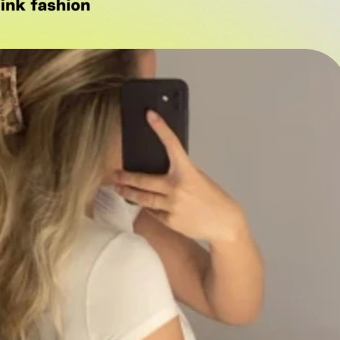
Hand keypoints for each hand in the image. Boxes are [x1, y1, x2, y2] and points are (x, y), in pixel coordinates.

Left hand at [114, 111, 247, 243]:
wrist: (224, 223)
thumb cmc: (213, 199)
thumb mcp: (199, 178)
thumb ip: (181, 172)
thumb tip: (162, 168)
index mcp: (187, 172)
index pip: (172, 145)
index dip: (161, 128)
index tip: (150, 116)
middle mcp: (177, 188)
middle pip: (143, 181)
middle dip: (126, 177)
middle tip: (115, 174)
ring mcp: (171, 205)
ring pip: (143, 199)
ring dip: (128, 193)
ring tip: (119, 188)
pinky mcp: (169, 220)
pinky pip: (153, 212)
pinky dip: (148, 208)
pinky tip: (145, 205)